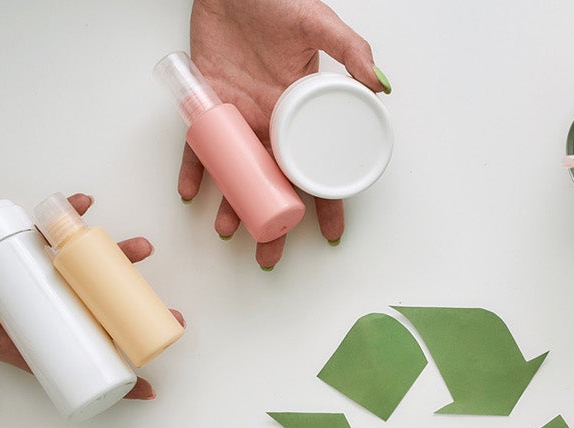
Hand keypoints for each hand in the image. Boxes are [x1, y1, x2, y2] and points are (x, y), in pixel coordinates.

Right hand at [0, 195, 176, 416]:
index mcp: (22, 335)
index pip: (75, 361)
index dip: (111, 374)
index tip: (147, 385)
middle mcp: (37, 306)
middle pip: (95, 315)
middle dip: (132, 315)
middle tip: (166, 314)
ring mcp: (35, 273)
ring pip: (87, 271)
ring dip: (115, 260)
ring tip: (138, 251)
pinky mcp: (28, 241)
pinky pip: (60, 233)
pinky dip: (75, 220)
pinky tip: (88, 209)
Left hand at [184, 0, 386, 267]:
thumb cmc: (277, 1)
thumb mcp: (321, 24)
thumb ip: (353, 51)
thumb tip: (381, 86)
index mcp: (301, 110)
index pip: (316, 167)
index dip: (325, 202)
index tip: (330, 233)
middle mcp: (272, 121)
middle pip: (275, 184)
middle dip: (273, 223)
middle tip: (270, 255)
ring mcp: (238, 116)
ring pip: (237, 173)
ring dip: (232, 205)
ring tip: (228, 232)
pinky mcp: (206, 106)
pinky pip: (198, 144)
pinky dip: (194, 169)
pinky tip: (191, 193)